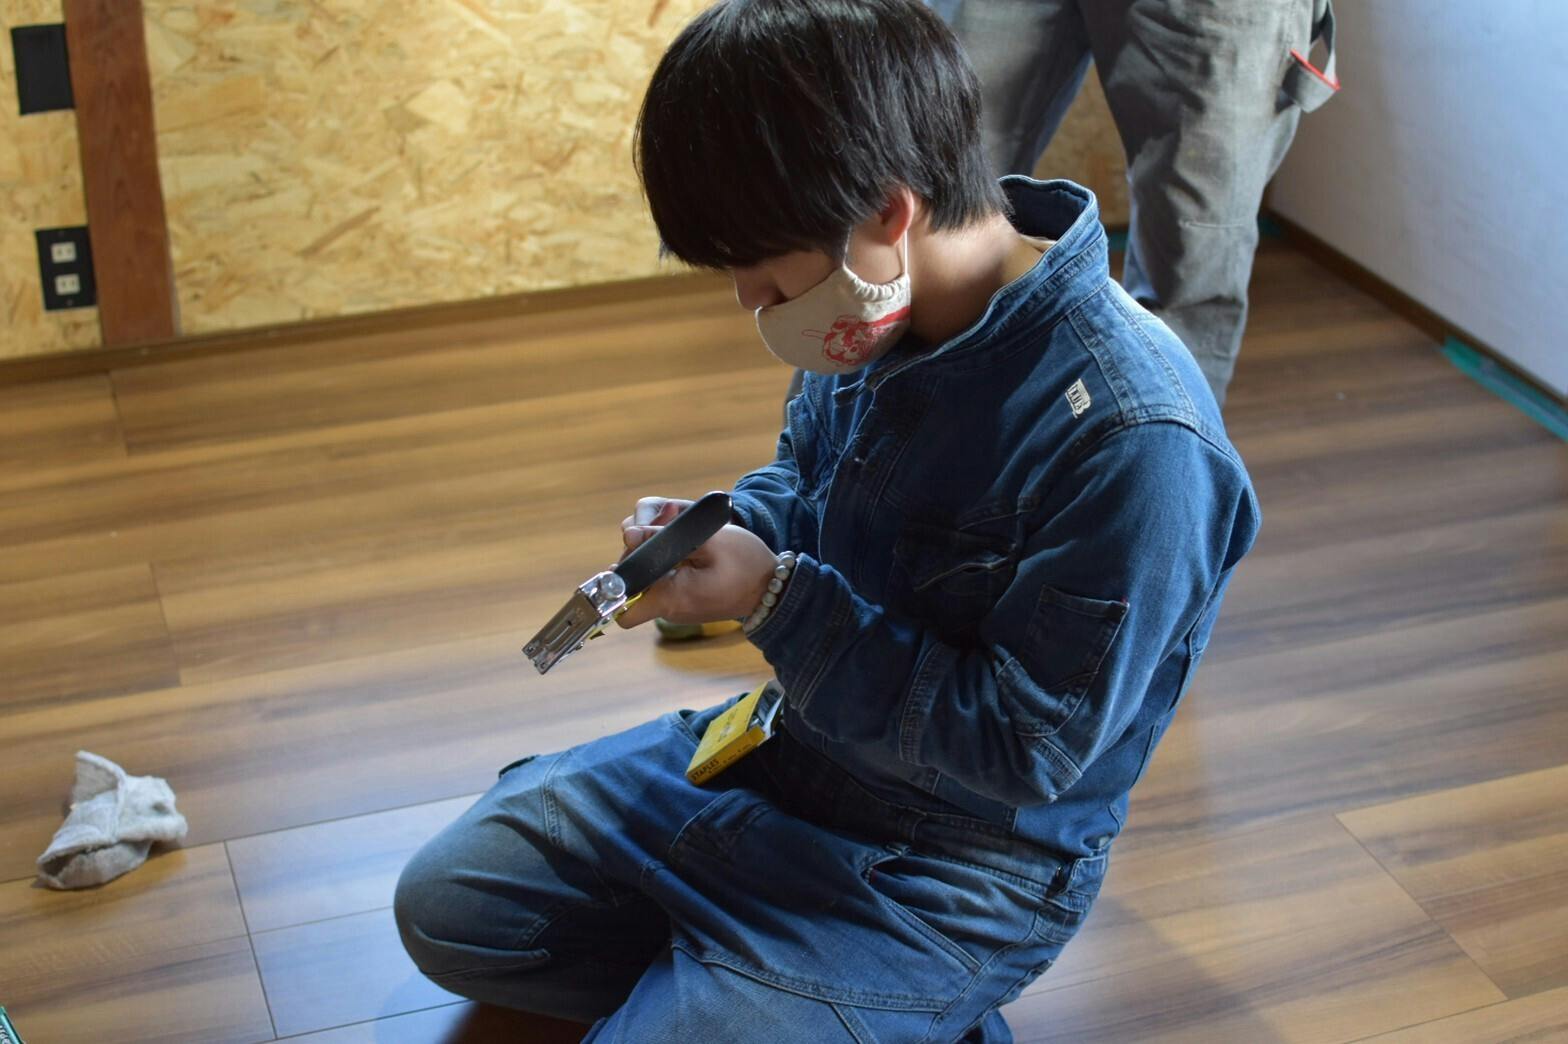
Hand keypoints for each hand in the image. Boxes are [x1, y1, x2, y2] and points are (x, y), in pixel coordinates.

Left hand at [615, 506, 777, 627]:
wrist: (774, 588)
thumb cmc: (747, 565)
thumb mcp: (709, 542)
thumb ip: (664, 538)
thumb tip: (628, 534)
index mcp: (671, 598)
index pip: (621, 607)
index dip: (618, 580)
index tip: (634, 552)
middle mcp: (670, 608)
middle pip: (632, 586)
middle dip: (639, 554)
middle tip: (661, 527)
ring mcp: (678, 607)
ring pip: (648, 581)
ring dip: (654, 555)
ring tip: (676, 531)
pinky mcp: (687, 600)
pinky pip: (665, 581)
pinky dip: (669, 563)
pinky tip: (687, 546)